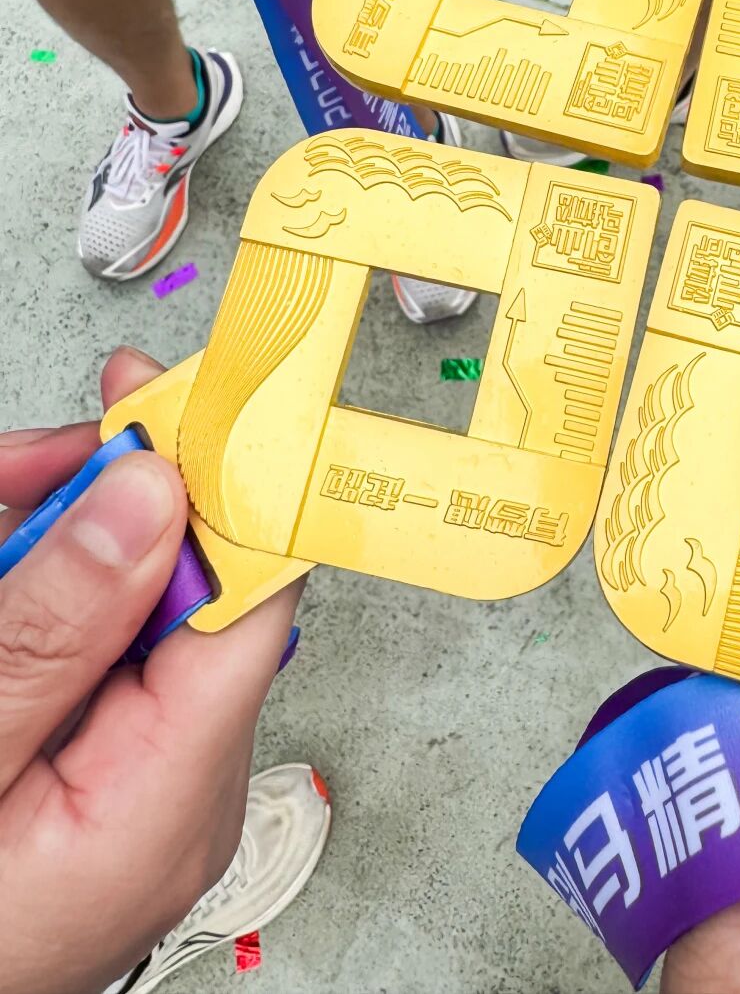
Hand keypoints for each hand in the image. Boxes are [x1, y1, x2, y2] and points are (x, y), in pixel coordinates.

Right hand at [0, 349, 300, 993]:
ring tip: (3, 494)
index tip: (167, 401)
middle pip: (179, 590)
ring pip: (125, 610)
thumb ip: (48, 637)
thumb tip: (147, 500)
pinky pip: (92, 657)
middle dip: (97, 508)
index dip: (217, 484)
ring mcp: (135, 790)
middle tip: (28, 460)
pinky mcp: (93, 778)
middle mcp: (176, 795)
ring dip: (52, 544)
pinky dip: (40, 603)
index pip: (249, 601)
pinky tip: (1, 565)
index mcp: (165, 804)